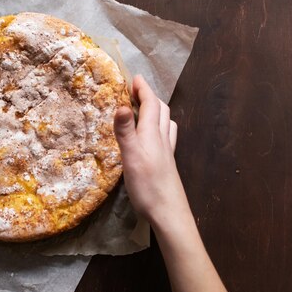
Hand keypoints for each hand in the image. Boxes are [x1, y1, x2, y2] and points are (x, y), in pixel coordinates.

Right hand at [114, 75, 191, 229]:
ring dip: (157, 111)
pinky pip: (166, 138)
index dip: (143, 89)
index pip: (151, 104)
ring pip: (167, 124)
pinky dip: (159, 129)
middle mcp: (163, 140)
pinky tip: (154, 139)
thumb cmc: (148, 186)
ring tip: (146, 109)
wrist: (169, 214)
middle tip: (137, 91)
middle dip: (151, 97)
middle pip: (162, 111)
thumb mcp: (131, 157)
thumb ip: (125, 131)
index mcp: (153, 134)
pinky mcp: (167, 165)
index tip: (134, 77)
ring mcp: (167, 153)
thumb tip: (122, 104)